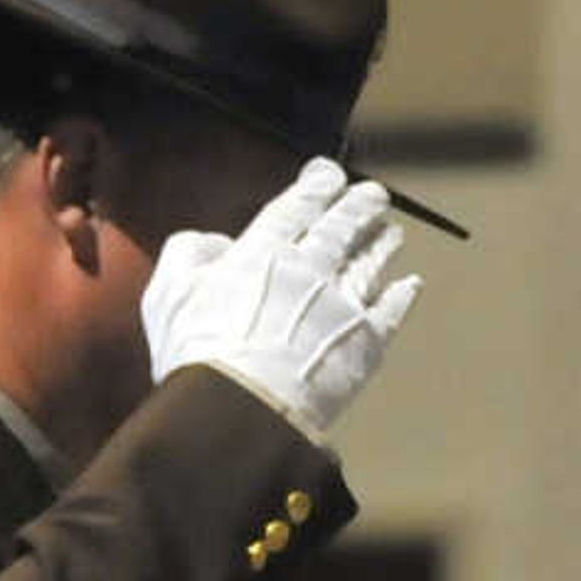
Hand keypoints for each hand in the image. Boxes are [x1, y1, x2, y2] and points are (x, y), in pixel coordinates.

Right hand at [143, 158, 420, 439]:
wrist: (242, 408)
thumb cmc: (197, 353)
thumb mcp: (169, 291)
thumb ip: (191, 254)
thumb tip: (221, 244)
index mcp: (261, 254)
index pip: (294, 209)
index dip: (315, 187)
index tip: (328, 173)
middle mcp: (309, 272)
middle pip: (340, 230)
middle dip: (358, 208)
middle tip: (373, 194)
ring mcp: (342, 307)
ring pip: (369, 265)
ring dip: (382, 246)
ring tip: (392, 232)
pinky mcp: (365, 344)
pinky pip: (391, 312)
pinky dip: (402, 295)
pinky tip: (411, 284)